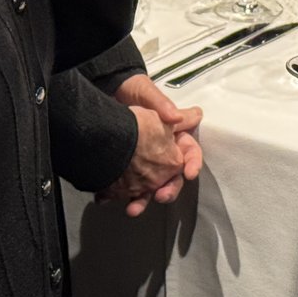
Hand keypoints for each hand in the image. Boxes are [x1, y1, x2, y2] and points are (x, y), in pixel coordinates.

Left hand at [97, 75, 203, 216]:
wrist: (105, 92)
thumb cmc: (131, 89)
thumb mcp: (146, 91)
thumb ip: (161, 104)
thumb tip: (176, 116)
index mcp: (173, 133)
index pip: (190, 151)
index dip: (192, 163)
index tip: (189, 173)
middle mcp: (161, 151)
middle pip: (172, 176)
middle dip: (169, 189)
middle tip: (161, 196)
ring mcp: (143, 161)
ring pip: (149, 187)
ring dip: (143, 200)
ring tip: (133, 208)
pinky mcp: (124, 167)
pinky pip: (125, 186)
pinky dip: (118, 196)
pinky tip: (108, 200)